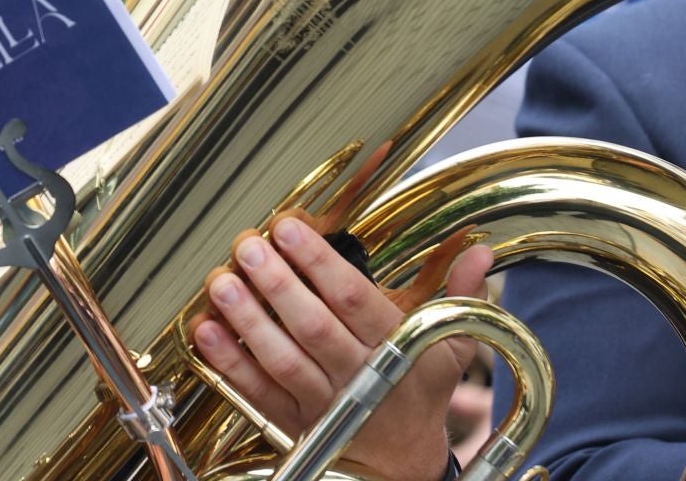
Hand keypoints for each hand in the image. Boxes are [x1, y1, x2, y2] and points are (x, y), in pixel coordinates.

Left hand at [191, 215, 492, 480]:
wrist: (401, 465)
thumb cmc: (419, 391)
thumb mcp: (450, 346)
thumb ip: (461, 295)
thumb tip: (480, 250)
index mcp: (397, 349)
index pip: (357, 301)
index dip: (321, 264)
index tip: (290, 227)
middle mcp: (359, 376)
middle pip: (314, 328)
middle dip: (279, 284)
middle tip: (248, 245)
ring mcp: (324, 403)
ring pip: (282, 361)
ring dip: (248, 321)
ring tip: (221, 282)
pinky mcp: (294, 424)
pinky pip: (257, 393)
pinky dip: (229, 364)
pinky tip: (205, 332)